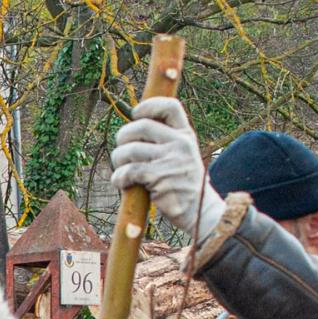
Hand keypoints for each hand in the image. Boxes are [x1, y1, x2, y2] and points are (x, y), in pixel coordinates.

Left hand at [109, 97, 224, 236]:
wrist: (199, 213)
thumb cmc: (182, 183)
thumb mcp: (182, 155)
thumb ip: (165, 140)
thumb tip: (133, 126)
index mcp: (186, 135)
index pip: (170, 107)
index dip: (148, 105)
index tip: (135, 114)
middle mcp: (180, 143)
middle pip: (141, 126)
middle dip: (123, 137)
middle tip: (122, 152)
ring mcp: (171, 160)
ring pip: (130, 149)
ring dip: (118, 160)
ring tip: (121, 170)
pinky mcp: (159, 178)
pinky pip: (128, 171)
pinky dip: (119, 178)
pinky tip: (121, 183)